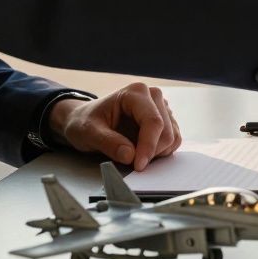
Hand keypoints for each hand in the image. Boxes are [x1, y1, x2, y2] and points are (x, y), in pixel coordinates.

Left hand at [47, 82, 182, 170]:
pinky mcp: (165, 120)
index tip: (138, 166)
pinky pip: (173, 140)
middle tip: (132, 163)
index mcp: (135, 93)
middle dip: (151, 152)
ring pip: (172, 137)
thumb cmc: (85, 122)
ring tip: (134, 155)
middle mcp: (153, 96)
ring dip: (156, 153)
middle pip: (166, 131)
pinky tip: (142, 151)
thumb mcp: (88, 132)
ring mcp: (161, 107)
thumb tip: (130, 156)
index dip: (148, 146)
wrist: (85, 120)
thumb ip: (108, 143)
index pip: (153, 121)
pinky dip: (160, 152)